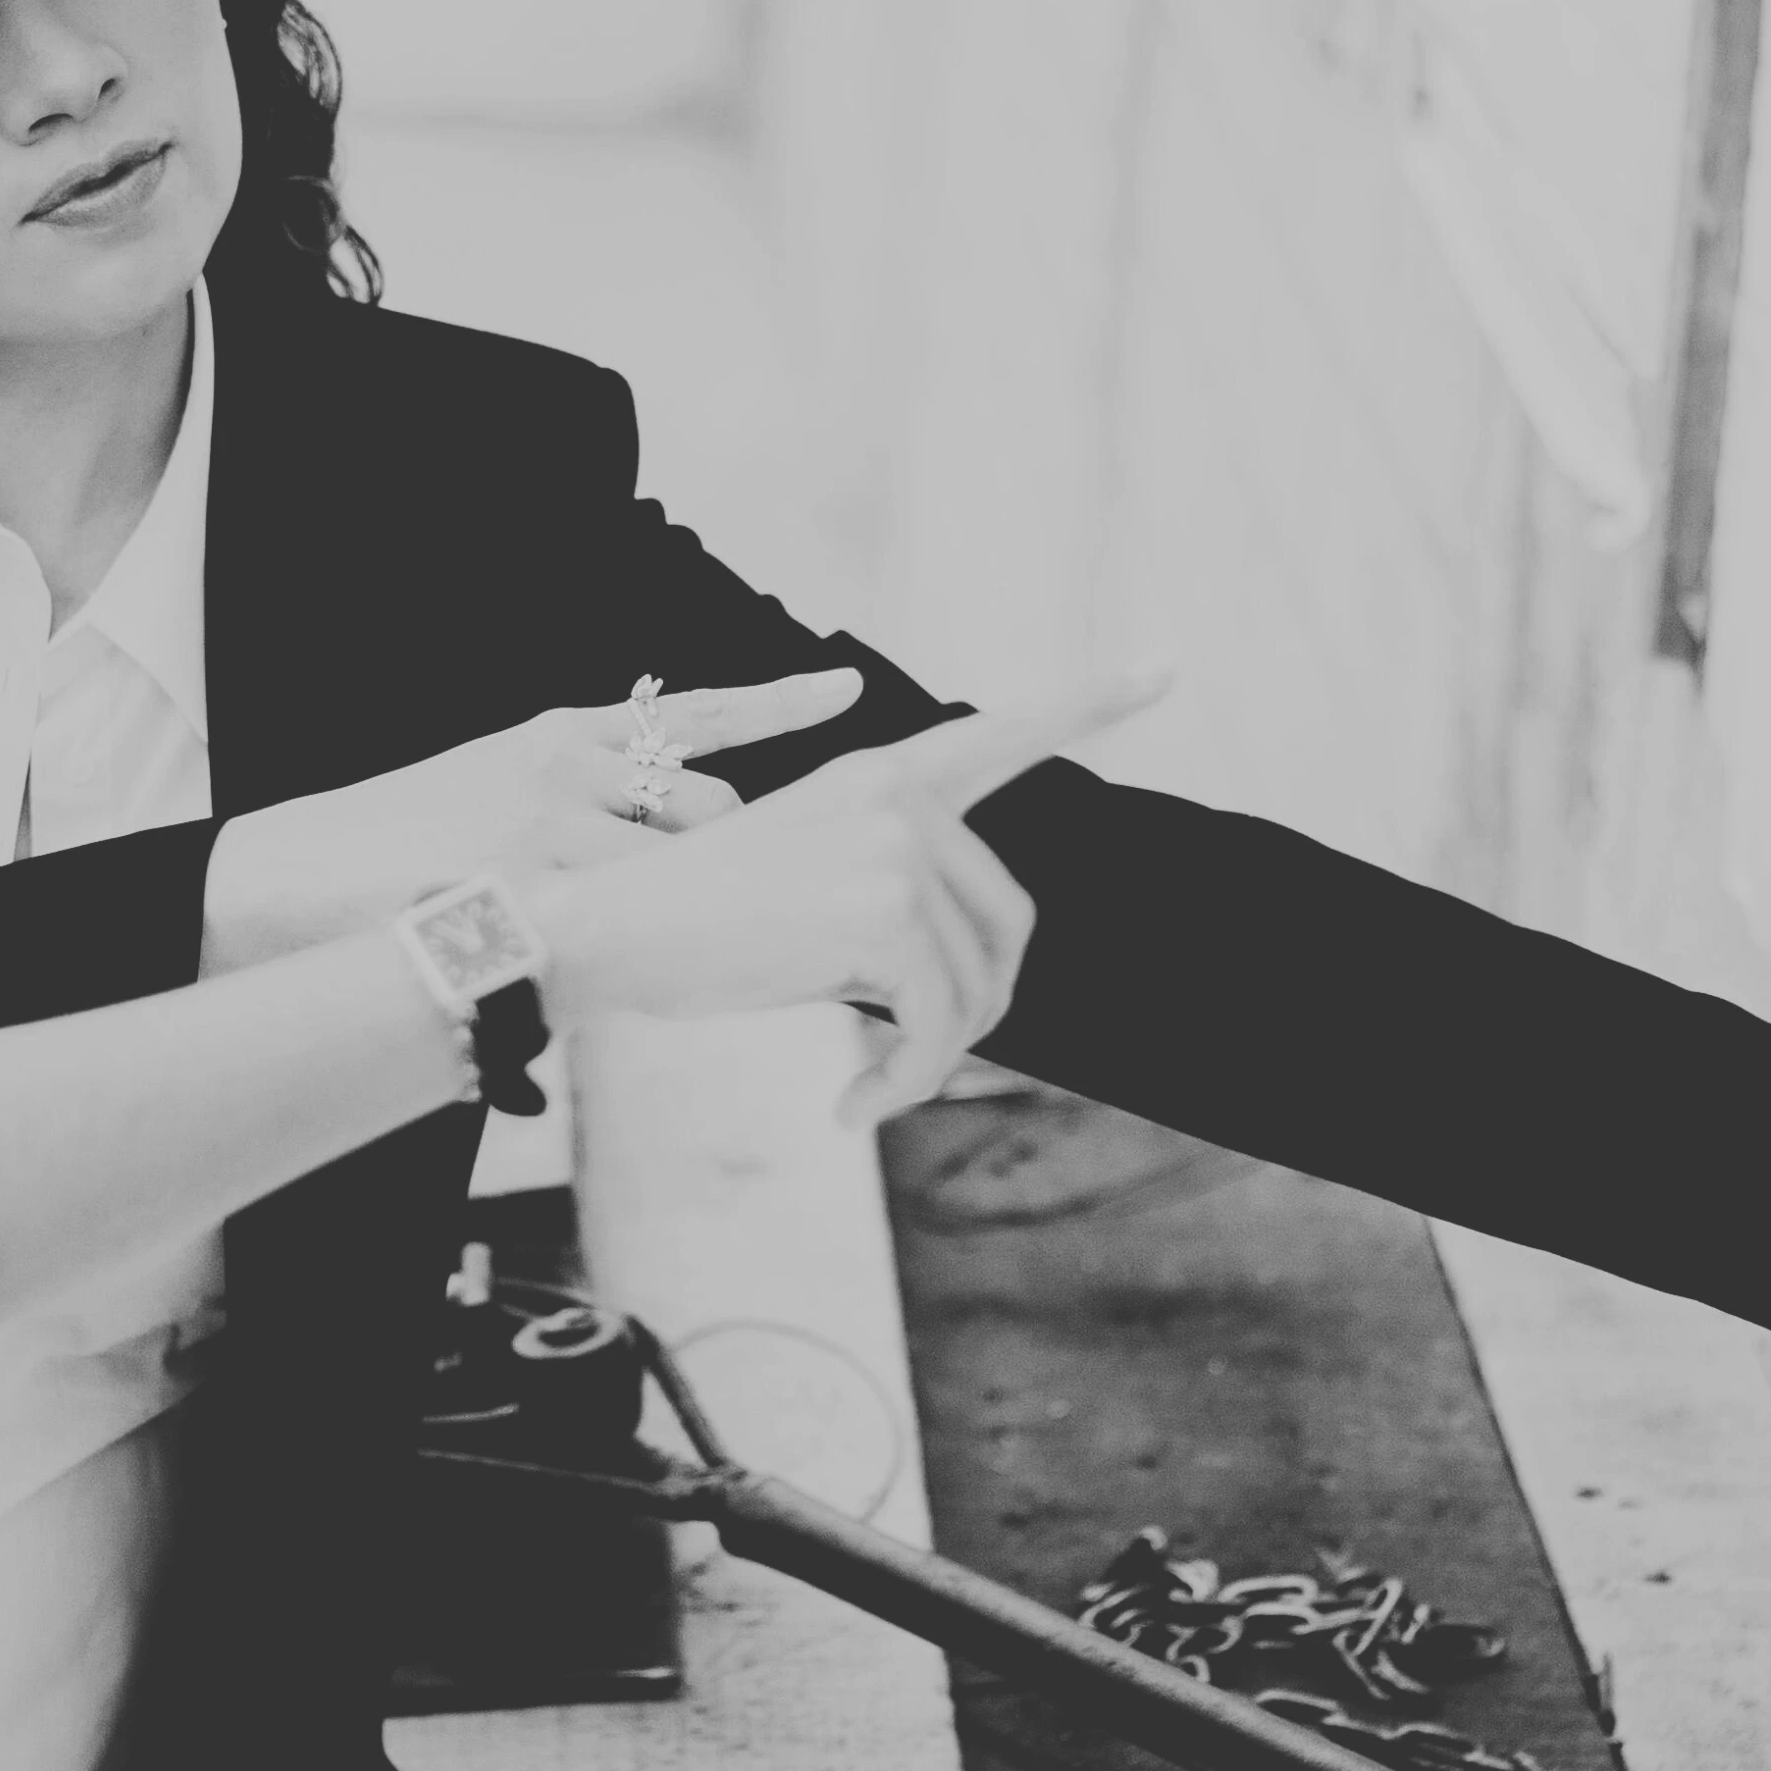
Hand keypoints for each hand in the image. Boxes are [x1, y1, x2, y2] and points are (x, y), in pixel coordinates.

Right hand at [201, 669, 876, 970]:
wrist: (281, 888)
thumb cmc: (380, 864)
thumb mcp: (481, 797)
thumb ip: (570, 808)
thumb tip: (651, 853)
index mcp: (556, 734)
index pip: (692, 712)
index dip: (776, 705)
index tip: (849, 692)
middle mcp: (566, 760)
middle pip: (711, 809)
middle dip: (732, 868)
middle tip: (728, 925)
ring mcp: (551, 816)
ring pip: (683, 865)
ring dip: (694, 919)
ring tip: (664, 962)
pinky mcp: (532, 877)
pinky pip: (637, 918)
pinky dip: (655, 953)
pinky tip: (678, 963)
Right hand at [530, 669, 1169, 1128]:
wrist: (602, 933)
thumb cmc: (691, 930)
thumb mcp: (810, 894)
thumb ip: (896, 907)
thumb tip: (975, 999)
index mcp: (881, 777)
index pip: (1005, 731)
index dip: (1092, 698)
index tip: (1167, 664)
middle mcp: (898, 796)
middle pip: (1008, 921)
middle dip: (973, 1008)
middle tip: (902, 1065)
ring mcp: (896, 847)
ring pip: (974, 987)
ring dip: (924, 1059)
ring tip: (863, 1088)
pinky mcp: (885, 911)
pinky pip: (935, 1027)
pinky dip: (902, 1083)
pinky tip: (849, 1105)